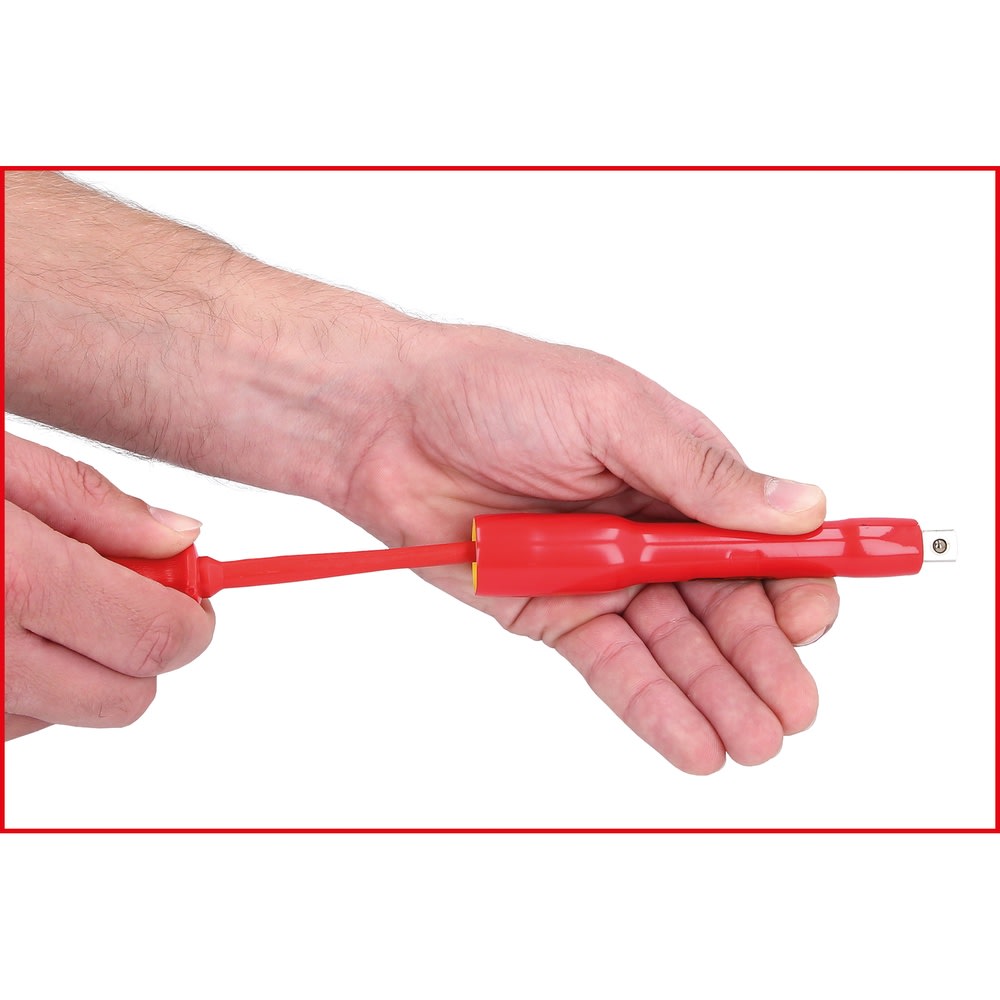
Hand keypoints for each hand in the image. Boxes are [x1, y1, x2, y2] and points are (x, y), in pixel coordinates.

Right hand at [4, 433, 214, 738]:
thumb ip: (91, 502)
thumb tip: (180, 537)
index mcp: (13, 581)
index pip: (154, 638)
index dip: (190, 618)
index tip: (192, 590)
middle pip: (125, 697)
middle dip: (141, 646)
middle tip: (118, 590)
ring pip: (70, 713)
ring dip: (77, 664)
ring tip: (34, 596)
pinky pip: (17, 720)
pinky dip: (27, 680)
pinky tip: (3, 622)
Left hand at [327, 324, 838, 773]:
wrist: (390, 424)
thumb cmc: (496, 391)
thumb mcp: (611, 412)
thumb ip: (700, 472)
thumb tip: (803, 506)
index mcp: (676, 470)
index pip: (756, 536)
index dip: (792, 580)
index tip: (813, 620)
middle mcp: (648, 526)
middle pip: (722, 604)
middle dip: (761, 658)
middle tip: (792, 711)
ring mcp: (602, 574)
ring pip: (674, 646)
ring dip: (717, 695)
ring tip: (754, 743)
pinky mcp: (552, 612)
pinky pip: (613, 665)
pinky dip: (653, 703)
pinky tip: (694, 741)